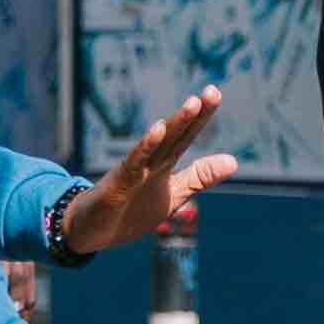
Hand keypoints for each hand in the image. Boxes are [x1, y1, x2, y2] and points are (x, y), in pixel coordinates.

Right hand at [42, 87, 234, 260]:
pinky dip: (145, 147)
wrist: (90, 232)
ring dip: (175, 123)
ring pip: (157, 144)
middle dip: (193, 114)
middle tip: (212, 91)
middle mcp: (149, 162)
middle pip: (175, 135)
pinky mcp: (117, 185)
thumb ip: (200, 177)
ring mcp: (133, 172)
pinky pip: (133, 163)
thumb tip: (234, 161)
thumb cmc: (131, 211)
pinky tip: (158, 130)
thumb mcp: (174, 194)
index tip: (215, 92)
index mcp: (163, 164)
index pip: (186, 136)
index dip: (201, 117)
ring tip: (192, 103)